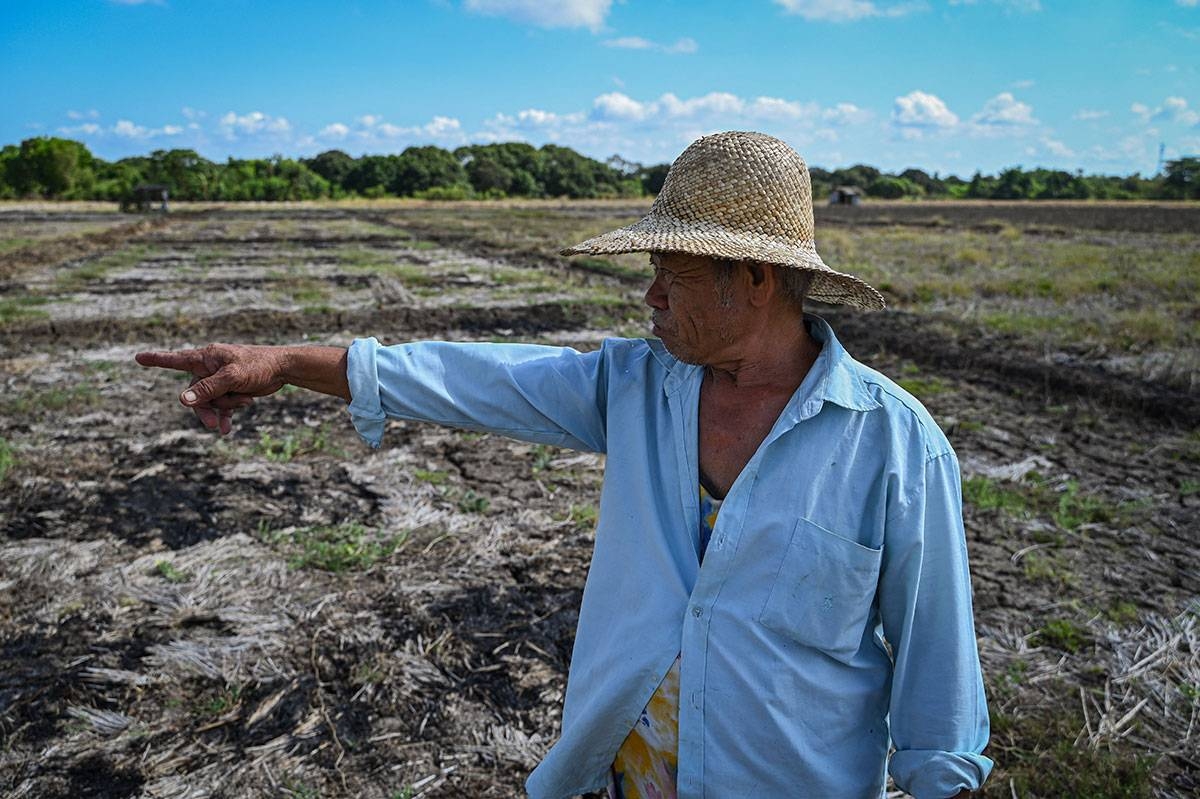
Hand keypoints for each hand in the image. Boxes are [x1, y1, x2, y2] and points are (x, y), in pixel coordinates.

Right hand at [135, 343, 288, 434]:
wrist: (282, 370)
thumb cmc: (258, 366)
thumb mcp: (232, 377)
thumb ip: (208, 389)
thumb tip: (183, 400)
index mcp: (206, 357)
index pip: (176, 359)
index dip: (157, 360)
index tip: (138, 358)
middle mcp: (209, 368)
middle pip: (194, 393)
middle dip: (203, 409)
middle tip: (211, 425)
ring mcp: (219, 380)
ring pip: (209, 402)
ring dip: (222, 409)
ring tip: (237, 412)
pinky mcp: (230, 390)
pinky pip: (221, 406)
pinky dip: (225, 415)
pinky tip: (227, 428)